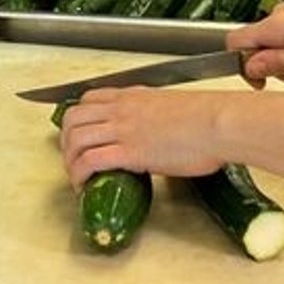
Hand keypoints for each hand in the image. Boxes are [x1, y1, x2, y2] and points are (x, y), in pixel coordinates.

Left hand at [58, 87, 226, 185]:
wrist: (218, 123)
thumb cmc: (209, 118)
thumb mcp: (174, 108)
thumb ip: (158, 116)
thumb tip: (161, 132)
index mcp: (133, 96)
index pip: (89, 99)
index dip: (77, 119)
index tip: (79, 136)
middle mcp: (122, 109)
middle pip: (73, 118)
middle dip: (66, 141)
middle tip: (73, 160)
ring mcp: (123, 129)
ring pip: (76, 139)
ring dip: (69, 161)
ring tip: (76, 177)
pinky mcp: (129, 151)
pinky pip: (90, 161)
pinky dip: (79, 174)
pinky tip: (83, 186)